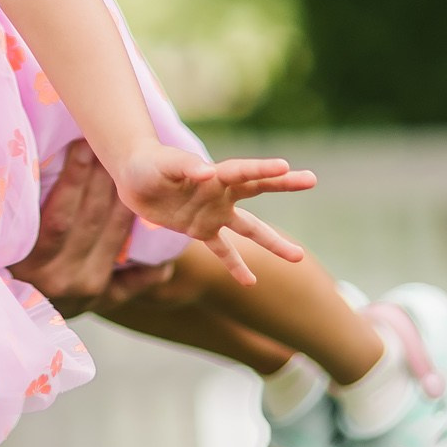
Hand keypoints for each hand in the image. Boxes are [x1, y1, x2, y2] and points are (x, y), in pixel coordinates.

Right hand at [6, 142, 179, 315]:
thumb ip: (19, 213)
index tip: (82, 144)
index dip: (73, 179)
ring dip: (125, 202)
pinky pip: (134, 280)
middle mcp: (59, 280)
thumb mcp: (5, 243)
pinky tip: (164, 241)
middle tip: (111, 146)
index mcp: (28, 264)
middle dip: (102, 180)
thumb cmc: (7, 261)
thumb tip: (26, 157)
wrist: (18, 315)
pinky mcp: (106, 301)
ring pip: (113, 239)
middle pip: (89, 221)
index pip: (57, 217)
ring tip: (131, 171)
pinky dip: (151, 263)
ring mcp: (85, 293)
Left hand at [115, 144, 313, 284]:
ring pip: (249, 229)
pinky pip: (223, 251)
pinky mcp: (201, 230)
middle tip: (312, 179)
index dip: (263, 170)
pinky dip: (236, 266)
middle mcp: (220, 193)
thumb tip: (206, 174)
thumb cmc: (149, 164)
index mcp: (214, 173)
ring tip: (298, 257)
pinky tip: (251, 283)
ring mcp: (213, 213)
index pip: (243, 171)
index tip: (286, 167)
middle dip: (284, 184)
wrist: (134, 177)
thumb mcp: (163, 165)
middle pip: (258, 189)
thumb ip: (185, 168)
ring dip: (272, 242)